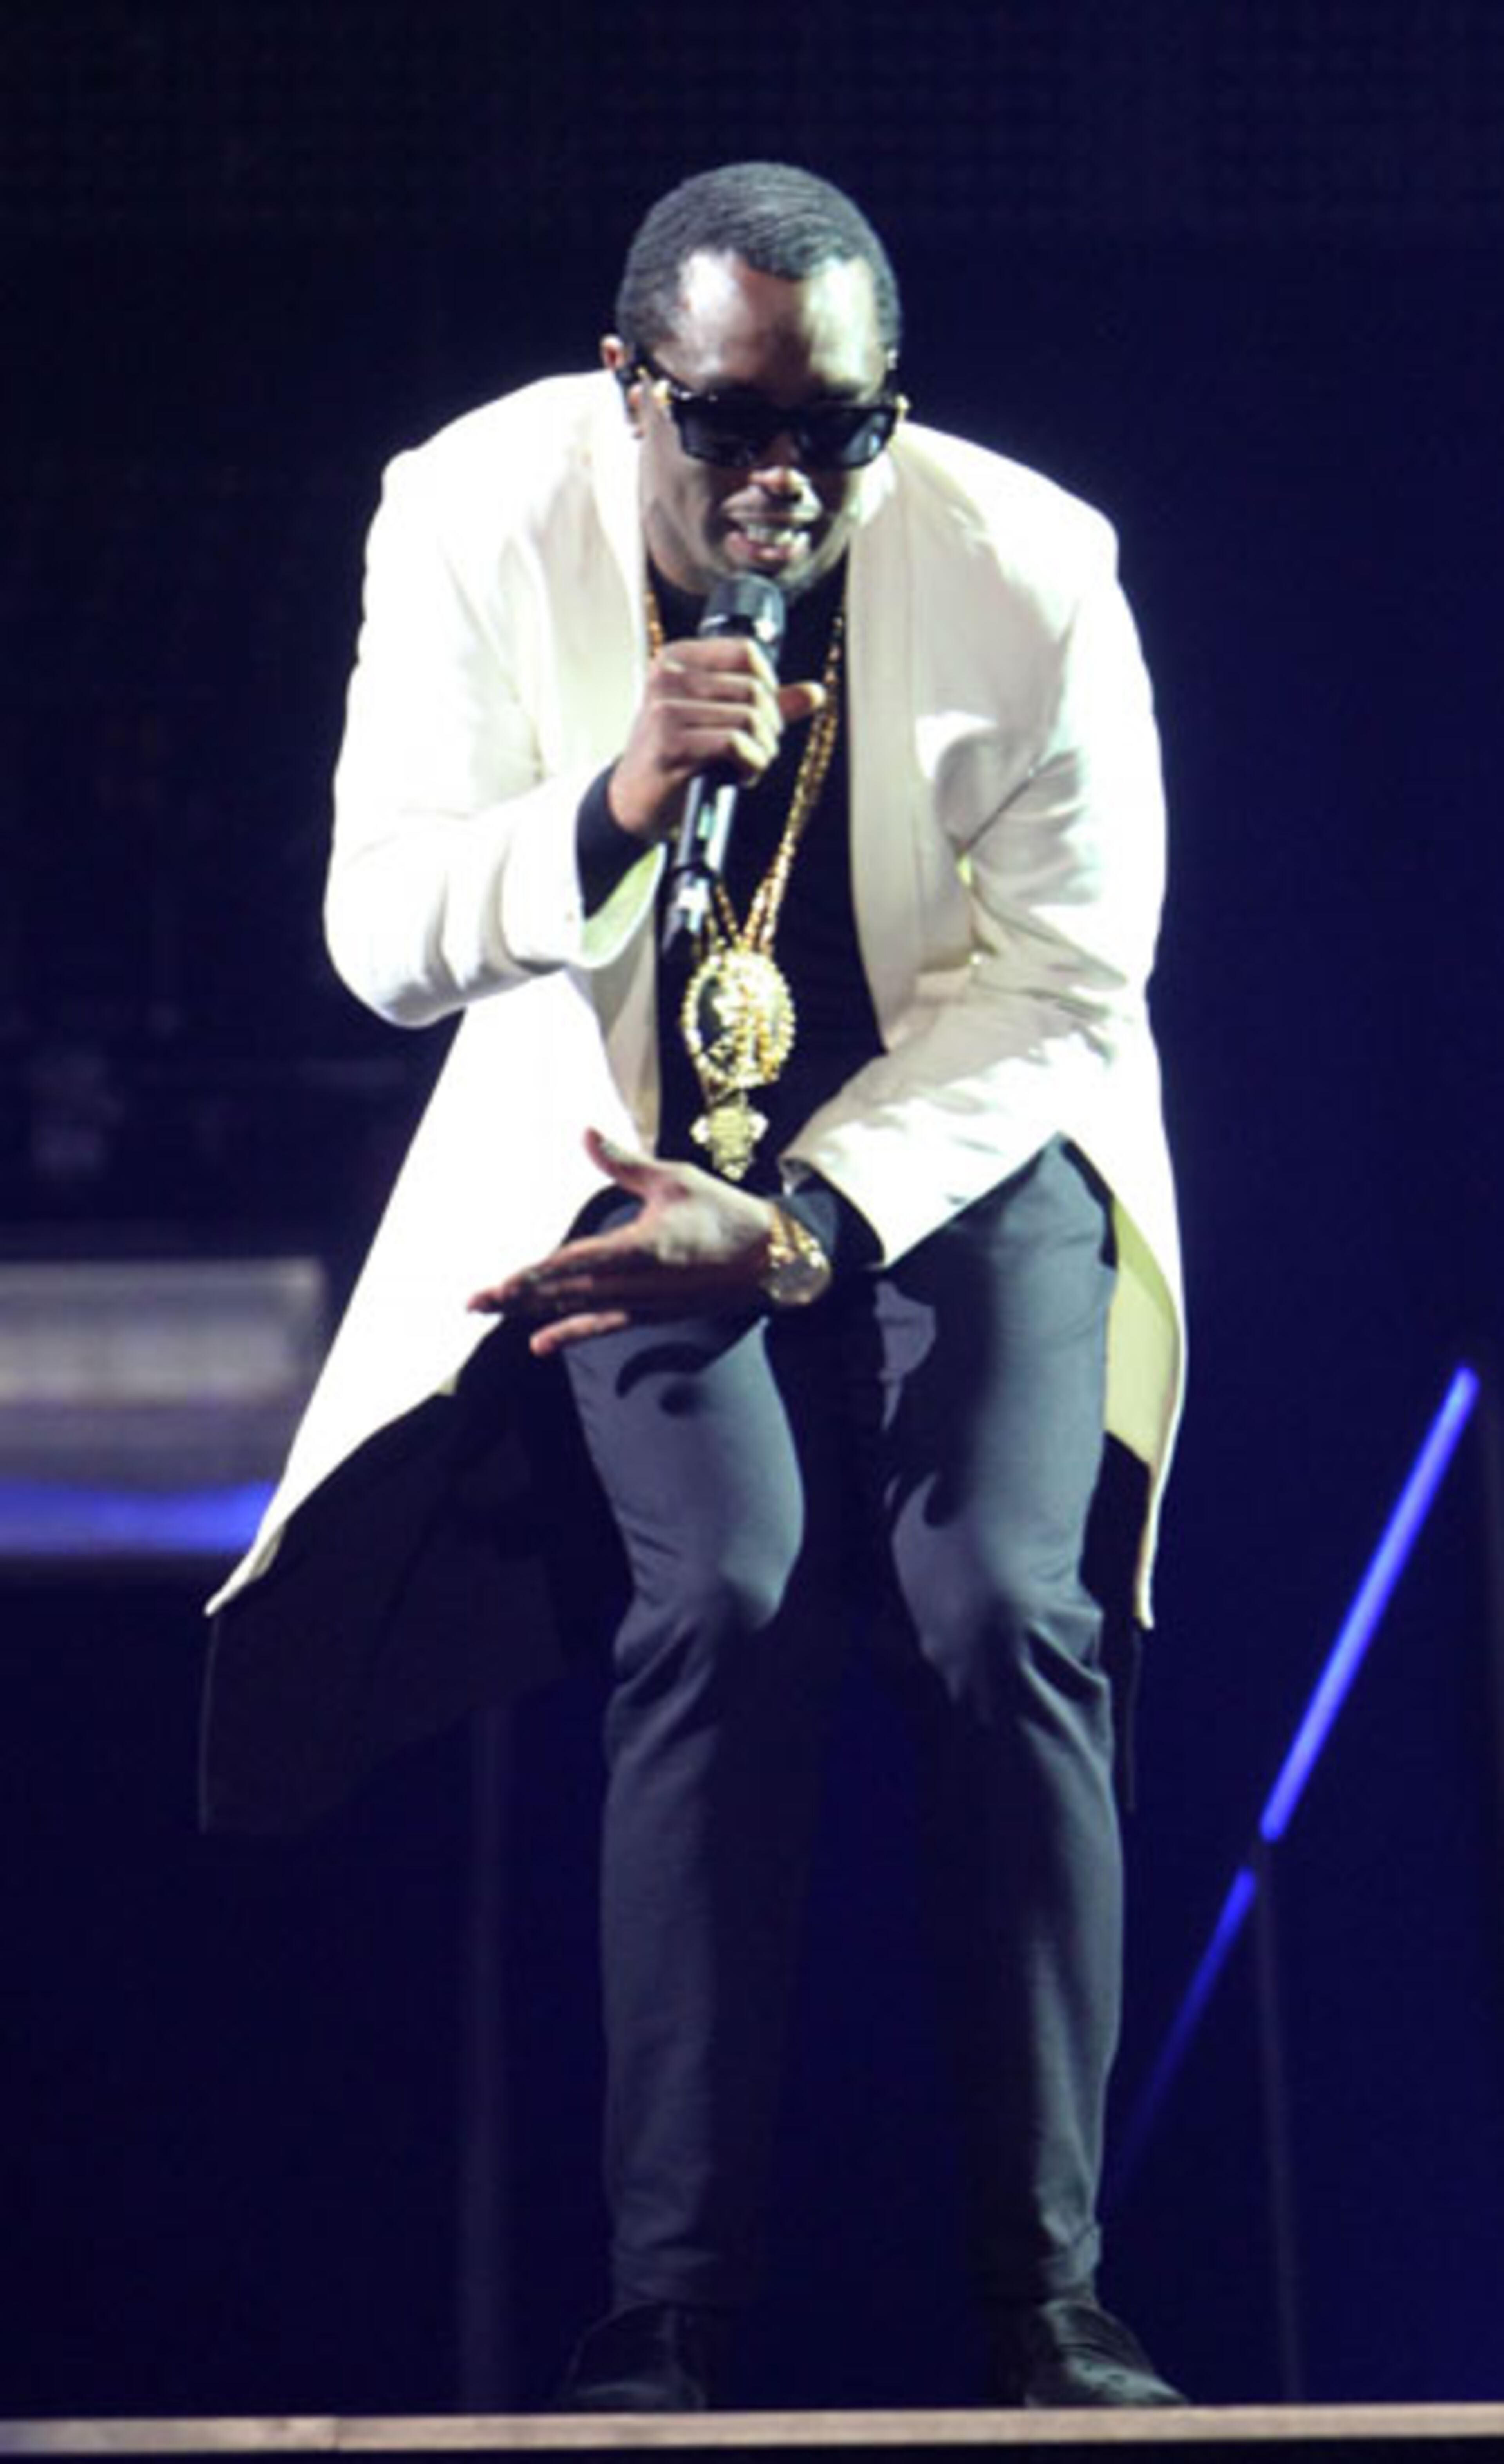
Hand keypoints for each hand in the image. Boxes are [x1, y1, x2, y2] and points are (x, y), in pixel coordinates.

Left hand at [469, 1127, 779, 1354]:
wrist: (771, 1258)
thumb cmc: (723, 1211)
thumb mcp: (674, 1179)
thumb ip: (624, 1163)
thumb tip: (584, 1133)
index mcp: (644, 1247)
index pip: (578, 1263)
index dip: (537, 1275)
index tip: (502, 1282)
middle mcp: (639, 1283)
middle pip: (566, 1293)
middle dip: (518, 1298)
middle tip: (473, 1302)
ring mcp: (644, 1303)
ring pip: (577, 1310)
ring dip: (532, 1312)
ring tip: (491, 1313)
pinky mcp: (652, 1313)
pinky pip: (603, 1326)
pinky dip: (570, 1333)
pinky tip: (539, 1343)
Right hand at [608, 634, 825, 839]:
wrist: (632, 801)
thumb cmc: (675, 756)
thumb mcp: (715, 718)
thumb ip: (765, 702)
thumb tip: (815, 693)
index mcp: (677, 660)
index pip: (746, 652)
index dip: (769, 685)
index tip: (762, 712)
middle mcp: (668, 678)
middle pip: (754, 689)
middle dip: (769, 726)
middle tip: (757, 750)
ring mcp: (666, 710)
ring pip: (749, 717)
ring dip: (762, 750)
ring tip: (747, 765)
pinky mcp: (671, 744)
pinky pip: (736, 744)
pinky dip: (750, 764)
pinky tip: (738, 776)